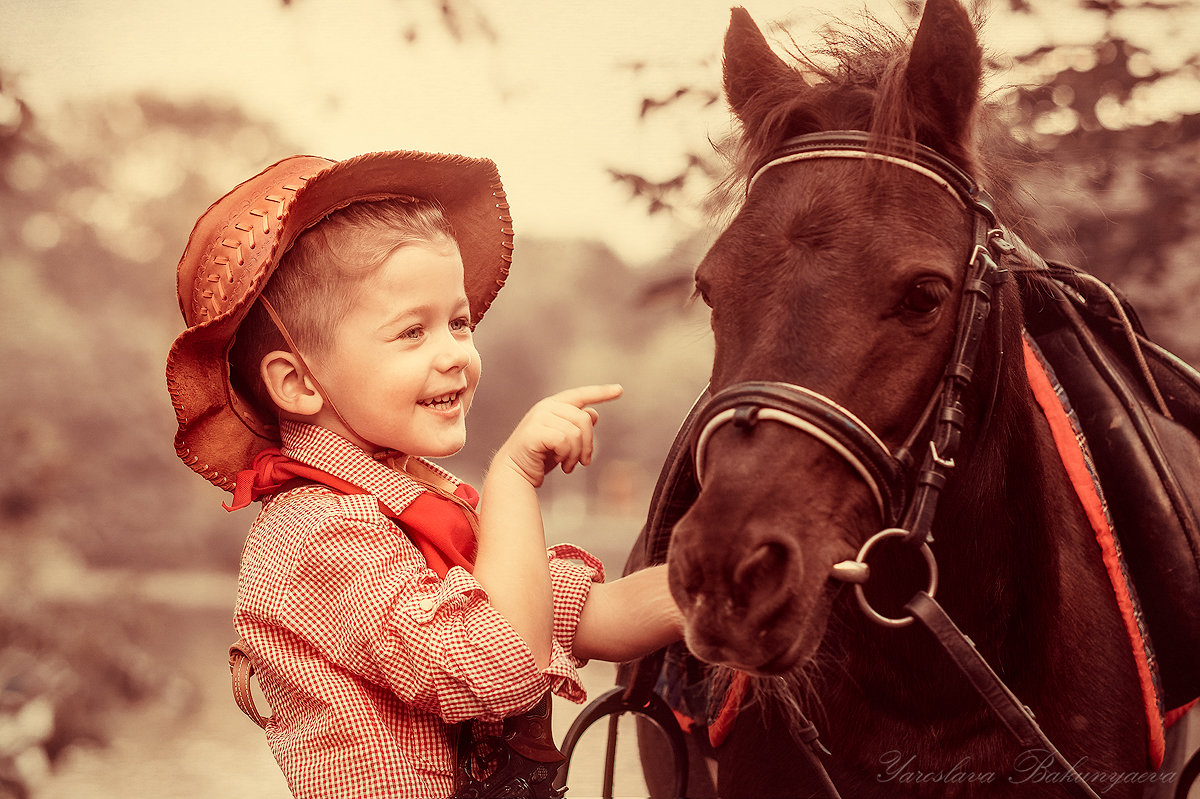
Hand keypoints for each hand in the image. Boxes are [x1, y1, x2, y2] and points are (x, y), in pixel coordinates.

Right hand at [497, 384, 622, 487]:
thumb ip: (576, 426)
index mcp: (554, 405)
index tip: (620, 390)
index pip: (581, 395)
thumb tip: (593, 414)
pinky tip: (560, 464)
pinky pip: (564, 441)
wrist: (516, 472)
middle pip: (584, 420)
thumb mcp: (563, 440)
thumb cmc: (540, 456)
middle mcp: (546, 407)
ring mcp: (539, 418)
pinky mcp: (534, 432)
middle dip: (588, 445)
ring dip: (576, 455)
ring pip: (576, 433)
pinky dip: (566, 456)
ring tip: (568, 466)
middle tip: (584, 462)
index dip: (601, 392)